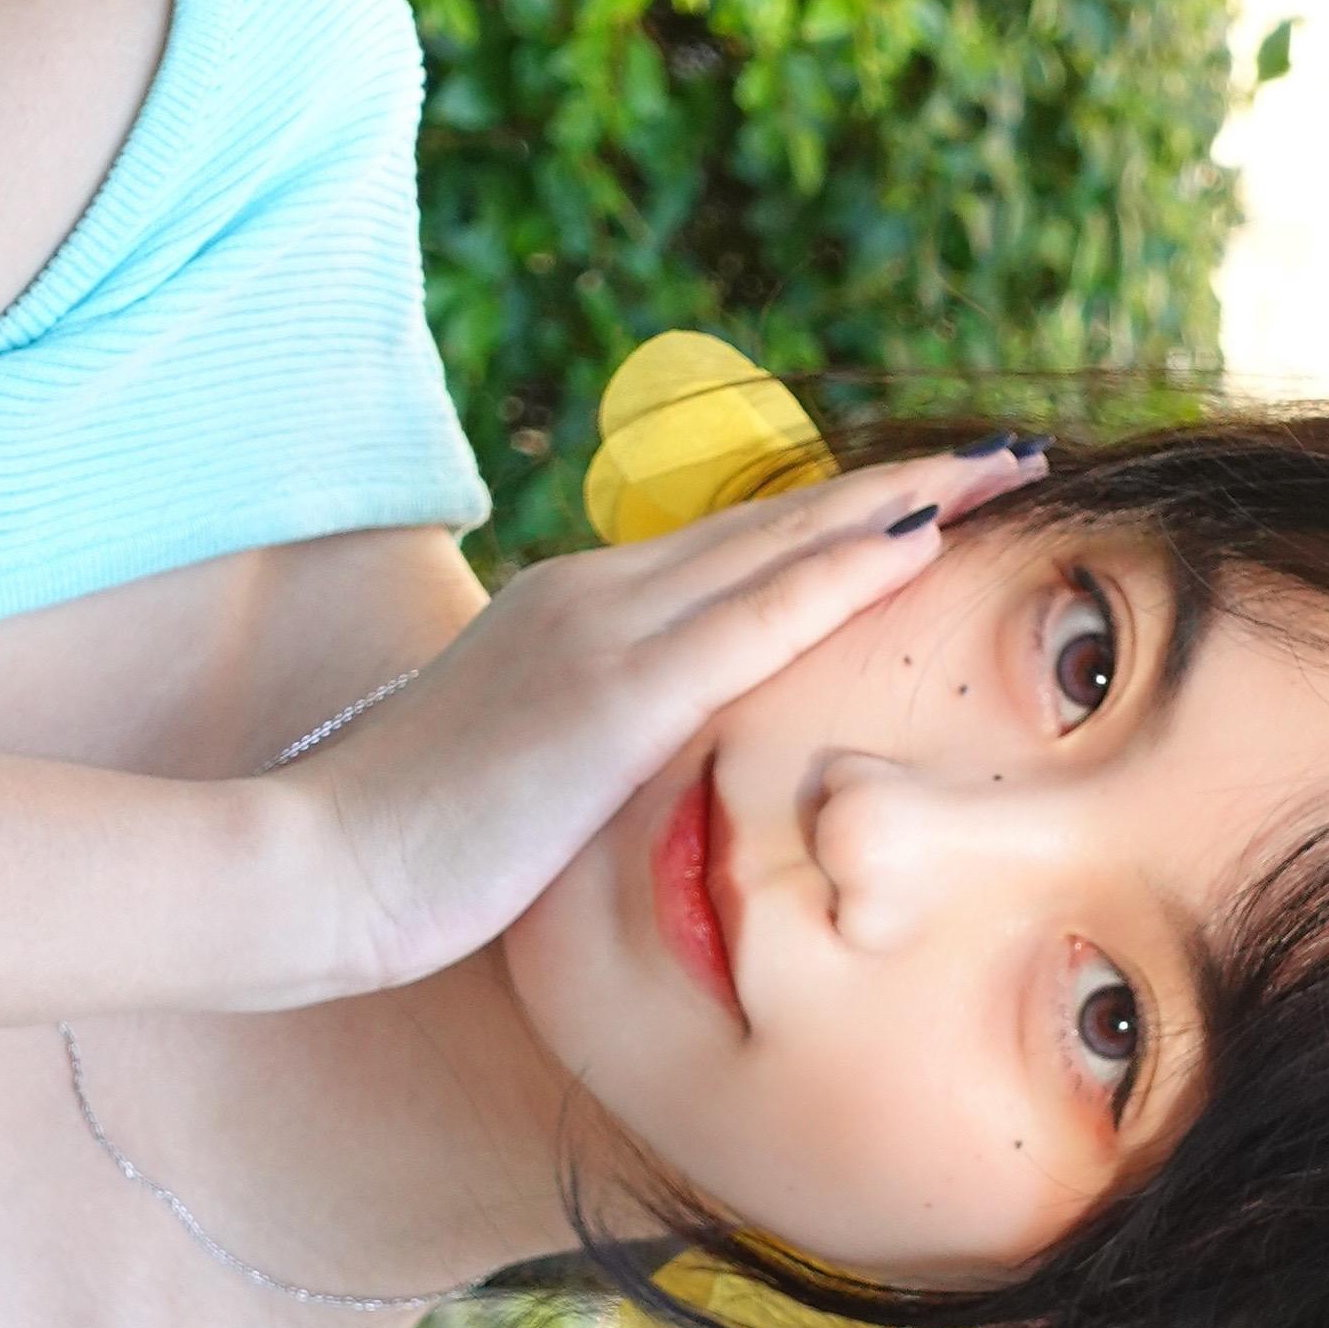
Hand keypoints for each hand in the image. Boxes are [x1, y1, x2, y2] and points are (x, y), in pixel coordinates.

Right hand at [274, 448, 1042, 1003]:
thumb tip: (654, 779)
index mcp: (580, 612)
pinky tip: (926, 542)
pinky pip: (760, 617)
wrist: (318, 869)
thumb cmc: (412, 853)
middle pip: (781, 521)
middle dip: (905, 487)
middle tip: (1009, 458)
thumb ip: (600, 754)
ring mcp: (607, 629)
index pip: (741, 552)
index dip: (843, 520)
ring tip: (1007, 472)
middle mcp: (598, 592)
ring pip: (786, 542)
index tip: (938, 502)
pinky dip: (847, 571)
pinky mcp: (617, 692)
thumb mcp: (529, 781)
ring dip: (907, 503)